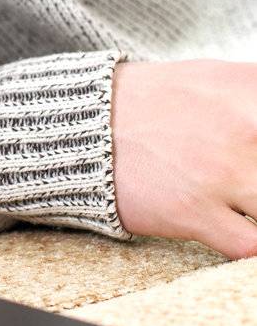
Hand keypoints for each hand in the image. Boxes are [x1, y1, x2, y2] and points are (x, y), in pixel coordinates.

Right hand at [112, 59, 256, 257]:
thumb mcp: (217, 76)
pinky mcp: (197, 214)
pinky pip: (253, 249)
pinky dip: (253, 247)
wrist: (84, 124)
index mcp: (253, 91)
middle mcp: (248, 128)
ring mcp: (224, 173)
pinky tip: (242, 231)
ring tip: (246, 205)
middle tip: (251, 184)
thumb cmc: (155, 102)